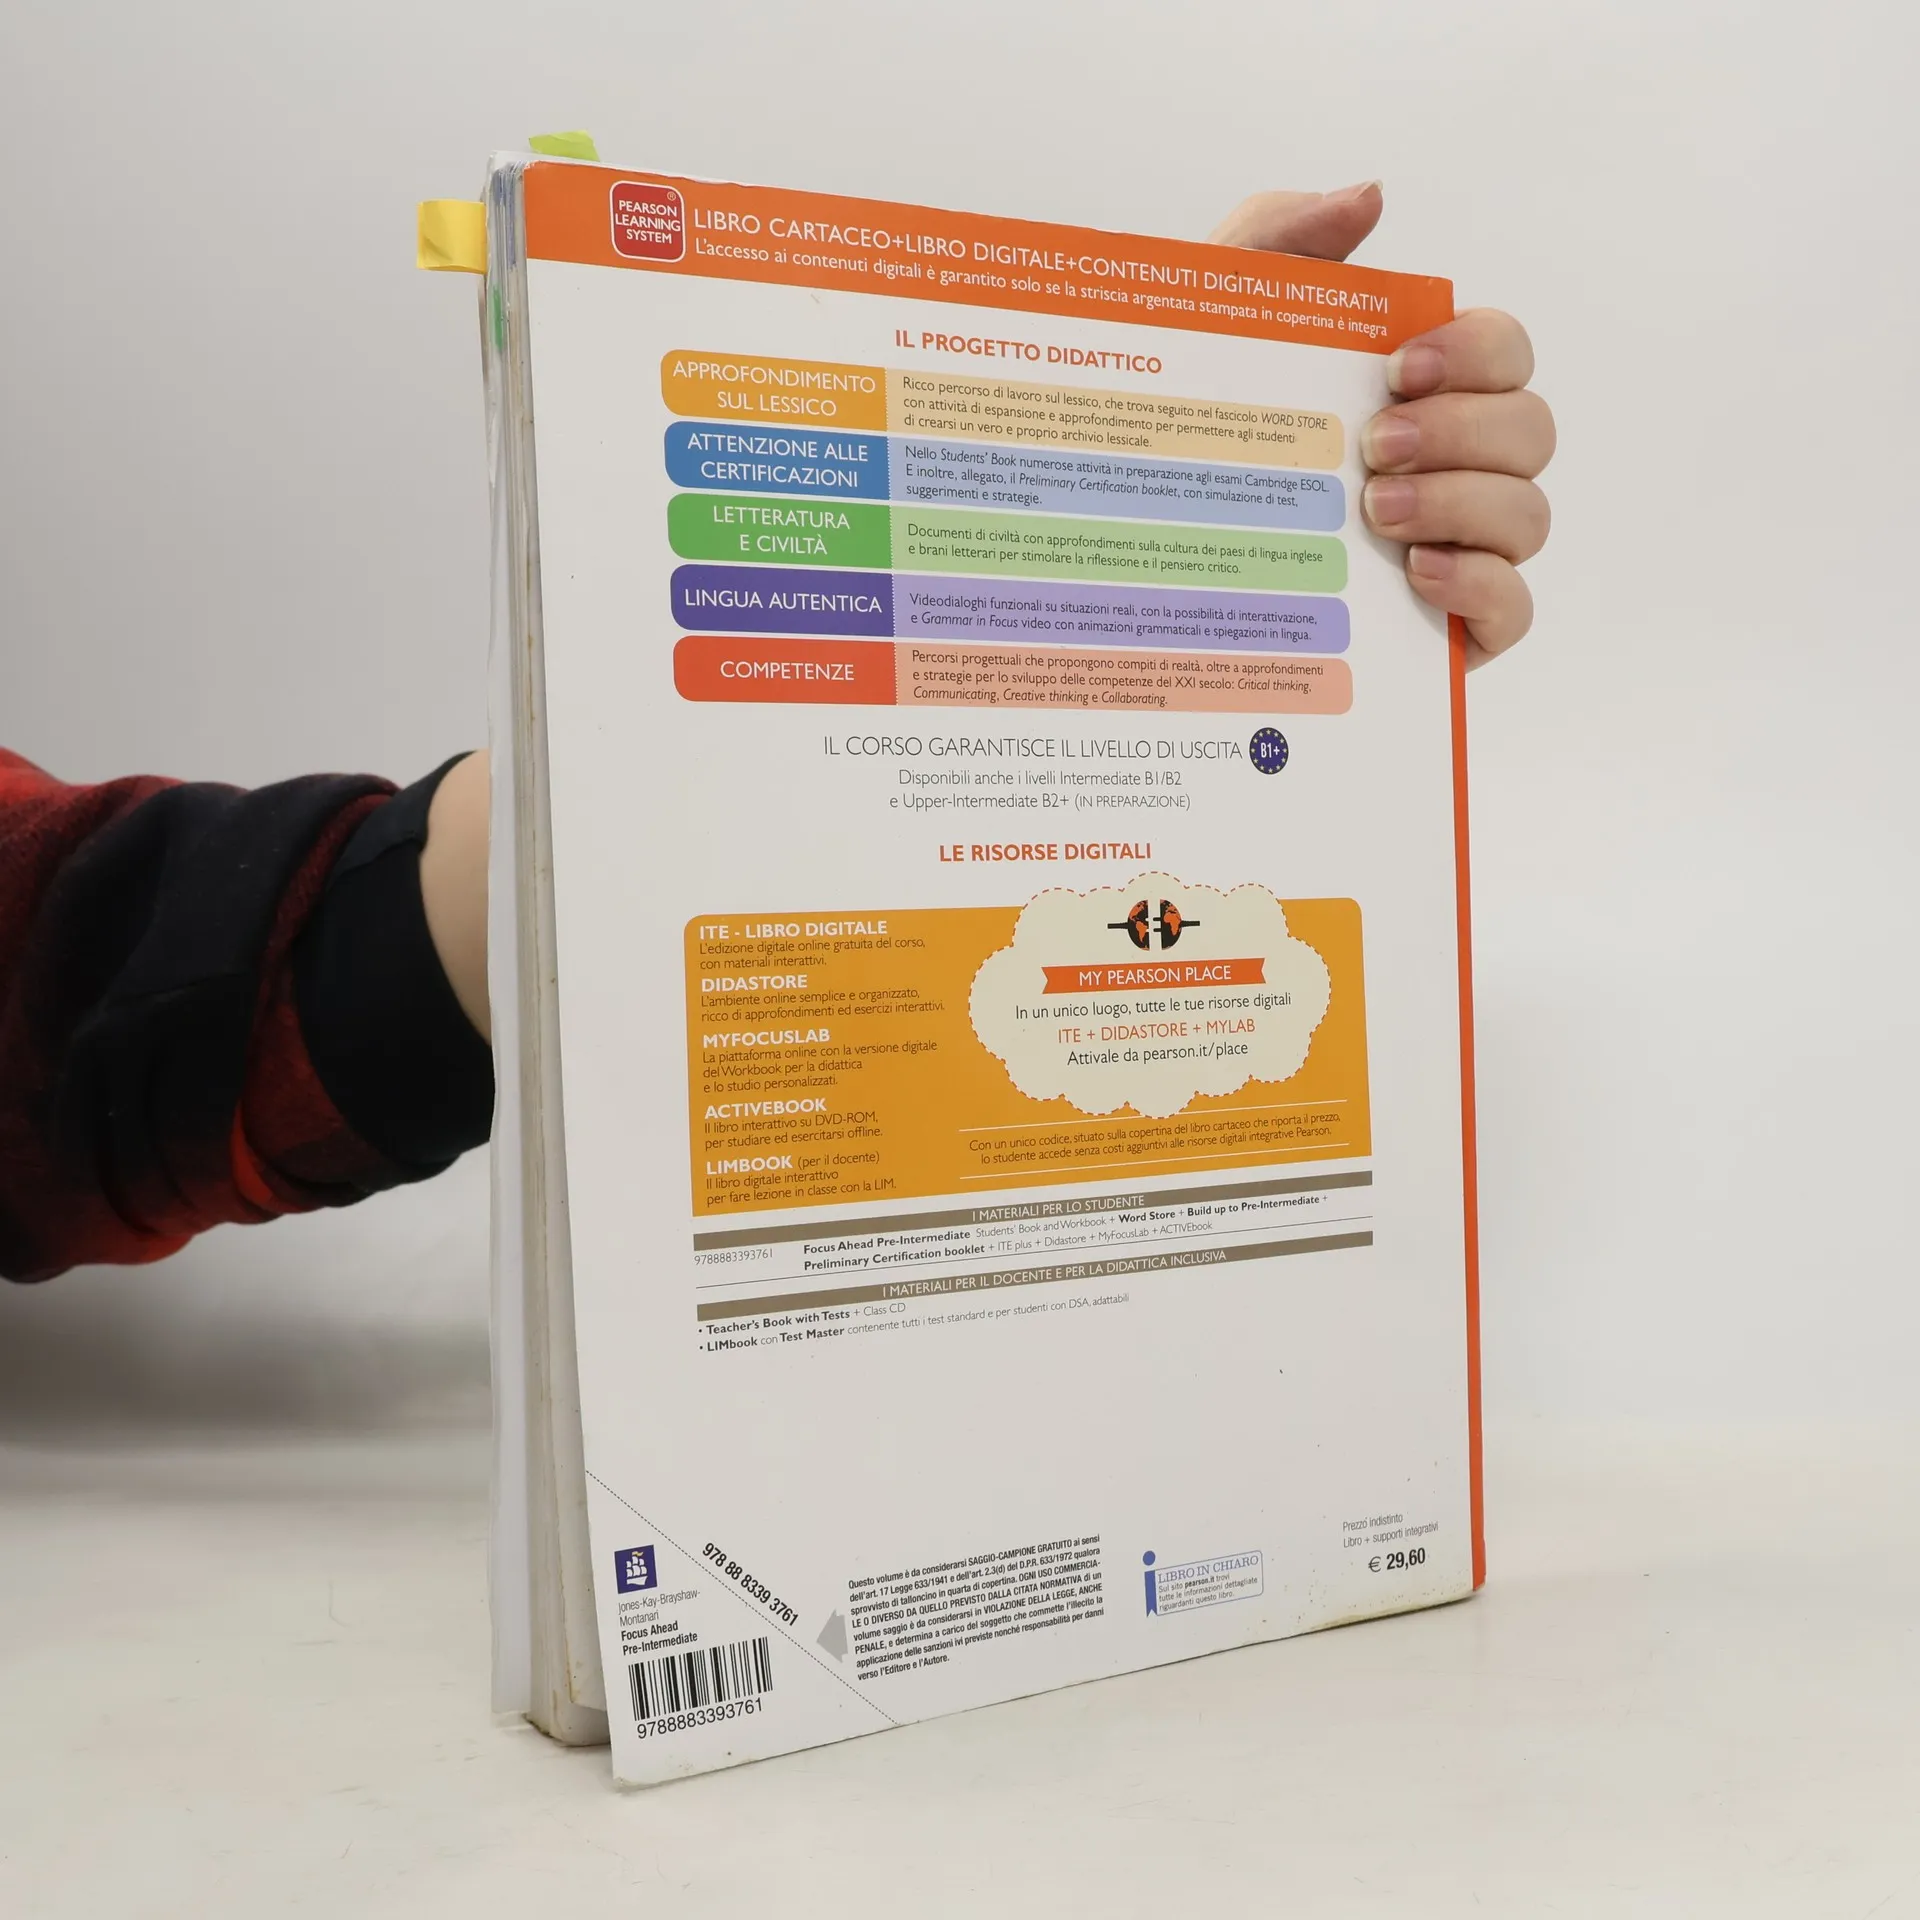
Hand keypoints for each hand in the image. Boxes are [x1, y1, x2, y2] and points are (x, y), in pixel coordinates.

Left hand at [1211, 185, 1552, 666]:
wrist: (1136, 554)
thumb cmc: (1187, 433)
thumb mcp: (1208, 325)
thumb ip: (1280, 240)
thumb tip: (1369, 197)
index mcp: (1419, 392)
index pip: (1505, 351)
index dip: (1476, 351)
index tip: (1396, 368)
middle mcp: (1453, 466)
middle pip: (1530, 430)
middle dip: (1461, 432)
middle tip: (1373, 448)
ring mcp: (1460, 548)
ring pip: (1529, 515)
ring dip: (1463, 505)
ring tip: (1376, 515)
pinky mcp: (1448, 630)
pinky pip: (1515, 609)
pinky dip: (1482, 586)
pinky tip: (1417, 576)